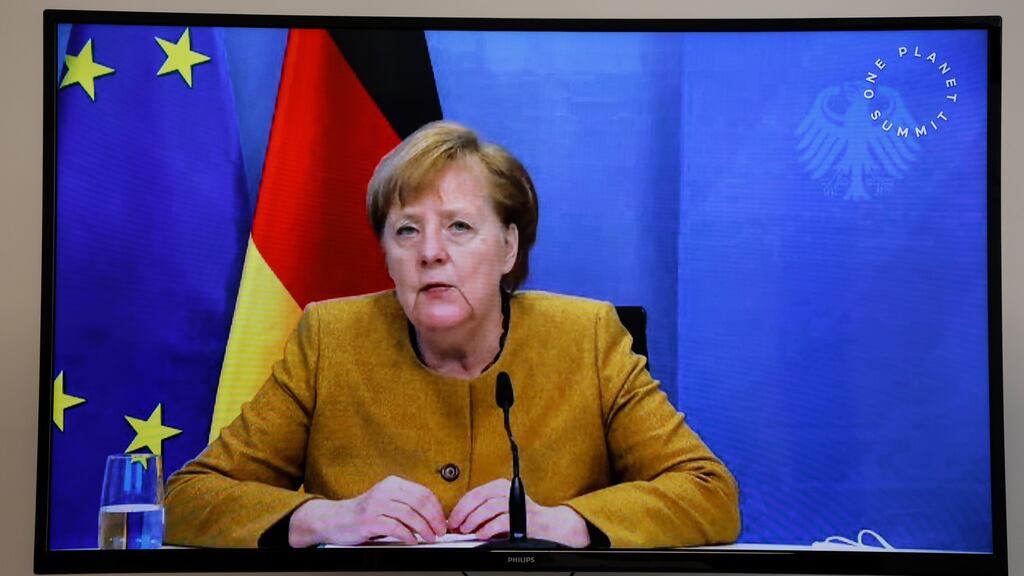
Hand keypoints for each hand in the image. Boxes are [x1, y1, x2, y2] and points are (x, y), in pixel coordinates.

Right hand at [288, 475, 446, 546]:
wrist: (335, 519)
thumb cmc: (364, 512)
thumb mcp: (386, 500)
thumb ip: (406, 503)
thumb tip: (432, 515)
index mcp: (392, 483)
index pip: (423, 492)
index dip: (436, 508)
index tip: (442, 520)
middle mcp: (385, 491)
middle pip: (419, 502)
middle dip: (434, 518)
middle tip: (440, 531)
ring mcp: (376, 505)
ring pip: (410, 515)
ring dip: (424, 529)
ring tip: (430, 537)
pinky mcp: (369, 521)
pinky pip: (395, 528)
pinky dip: (408, 536)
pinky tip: (412, 541)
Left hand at [446, 478, 589, 547]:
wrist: (547, 525)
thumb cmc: (520, 517)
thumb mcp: (499, 508)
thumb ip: (481, 510)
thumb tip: (458, 520)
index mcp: (500, 485)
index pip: (474, 493)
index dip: (460, 507)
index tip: (452, 519)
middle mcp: (508, 490)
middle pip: (479, 497)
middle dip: (463, 513)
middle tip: (456, 526)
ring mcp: (516, 503)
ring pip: (489, 507)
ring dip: (474, 520)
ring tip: (467, 530)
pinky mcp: (523, 517)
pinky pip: (501, 521)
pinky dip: (488, 528)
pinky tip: (482, 534)